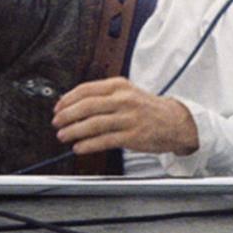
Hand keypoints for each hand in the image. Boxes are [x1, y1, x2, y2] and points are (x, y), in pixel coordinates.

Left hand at [52, 77, 198, 156]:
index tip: (58, 107)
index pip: (87, 89)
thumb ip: (104, 96)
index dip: (68, 99)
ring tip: (63, 135)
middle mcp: (124, 99)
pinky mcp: (133, 136)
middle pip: (87, 106)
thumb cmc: (147, 108)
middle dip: (67, 115)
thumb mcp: (127, 93)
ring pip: (94, 124)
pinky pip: (105, 140)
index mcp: (119, 86)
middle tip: (56, 122)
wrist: (175, 121)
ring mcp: (129, 118)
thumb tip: (74, 104)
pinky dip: (88, 144)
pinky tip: (79, 147)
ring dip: (74, 131)